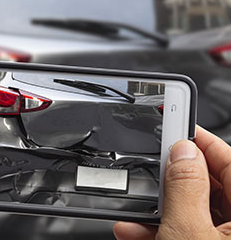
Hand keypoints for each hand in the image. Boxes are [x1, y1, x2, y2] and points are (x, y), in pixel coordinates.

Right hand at [113, 126, 230, 239]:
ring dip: (158, 209)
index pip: (229, 161)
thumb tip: (181, 152)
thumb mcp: (187, 232)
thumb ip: (184, 188)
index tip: (175, 126)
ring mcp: (223, 238)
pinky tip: (136, 230)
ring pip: (193, 210)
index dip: (200, 141)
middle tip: (152, 172)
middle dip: (172, 179)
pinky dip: (159, 229)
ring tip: (134, 210)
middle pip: (208, 185)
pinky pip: (186, 231)